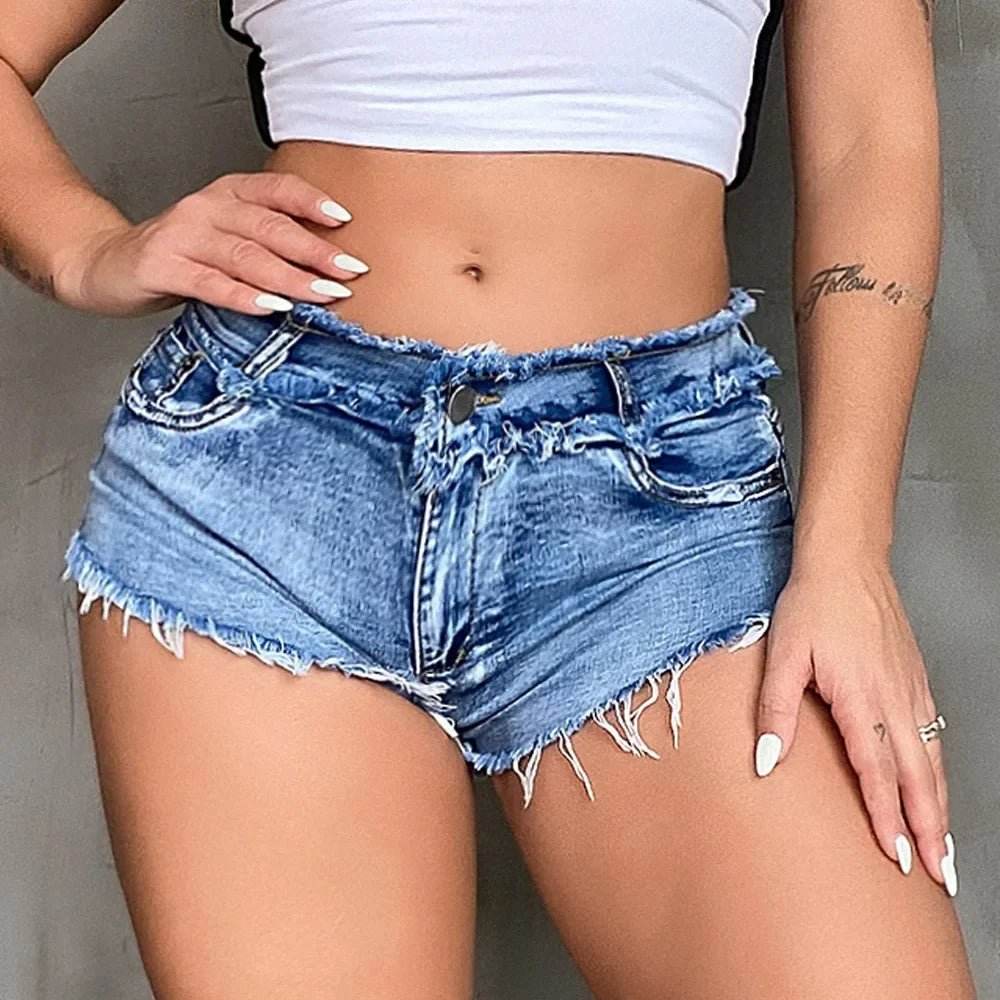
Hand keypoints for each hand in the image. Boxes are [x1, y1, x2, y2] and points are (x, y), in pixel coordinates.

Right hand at [52, 171, 369, 316]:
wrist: (106, 264)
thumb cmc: (181, 256)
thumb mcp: (227, 239)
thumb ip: (268, 244)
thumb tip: (331, 268)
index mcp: (227, 194)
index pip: (276, 189)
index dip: (311, 201)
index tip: (347, 221)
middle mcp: (206, 208)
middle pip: (269, 226)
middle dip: (315, 250)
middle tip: (350, 270)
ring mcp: (182, 236)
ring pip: (246, 255)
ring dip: (290, 277)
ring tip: (324, 293)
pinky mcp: (161, 267)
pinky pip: (210, 283)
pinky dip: (244, 296)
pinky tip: (272, 309)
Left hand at [753, 550, 956, 895]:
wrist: (847, 563)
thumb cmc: (812, 605)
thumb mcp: (783, 655)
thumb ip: (774, 710)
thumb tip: (766, 762)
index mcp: (861, 698)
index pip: (877, 772)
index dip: (888, 817)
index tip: (897, 857)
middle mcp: (895, 700)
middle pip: (919, 777)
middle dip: (931, 830)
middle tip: (938, 874)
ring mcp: (912, 691)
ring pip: (933, 761)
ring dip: (941, 807)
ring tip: (945, 848)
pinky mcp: (917, 681)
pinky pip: (934, 737)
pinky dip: (940, 772)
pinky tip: (936, 788)